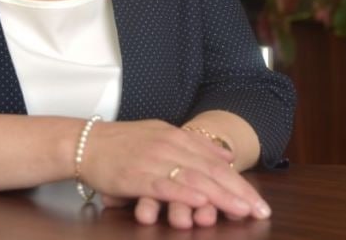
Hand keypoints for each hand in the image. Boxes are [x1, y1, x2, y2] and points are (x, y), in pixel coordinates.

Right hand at [83, 120, 270, 227]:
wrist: (85, 143)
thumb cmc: (122, 143)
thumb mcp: (161, 134)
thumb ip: (194, 144)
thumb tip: (226, 155)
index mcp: (178, 136)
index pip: (217, 161)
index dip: (241, 182)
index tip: (259, 201)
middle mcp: (170, 146)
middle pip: (211, 171)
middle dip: (239, 192)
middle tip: (260, 211)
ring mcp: (154, 160)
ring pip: (194, 179)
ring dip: (220, 196)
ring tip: (241, 210)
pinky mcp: (137, 175)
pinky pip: (165, 186)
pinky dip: (185, 194)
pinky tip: (201, 203)